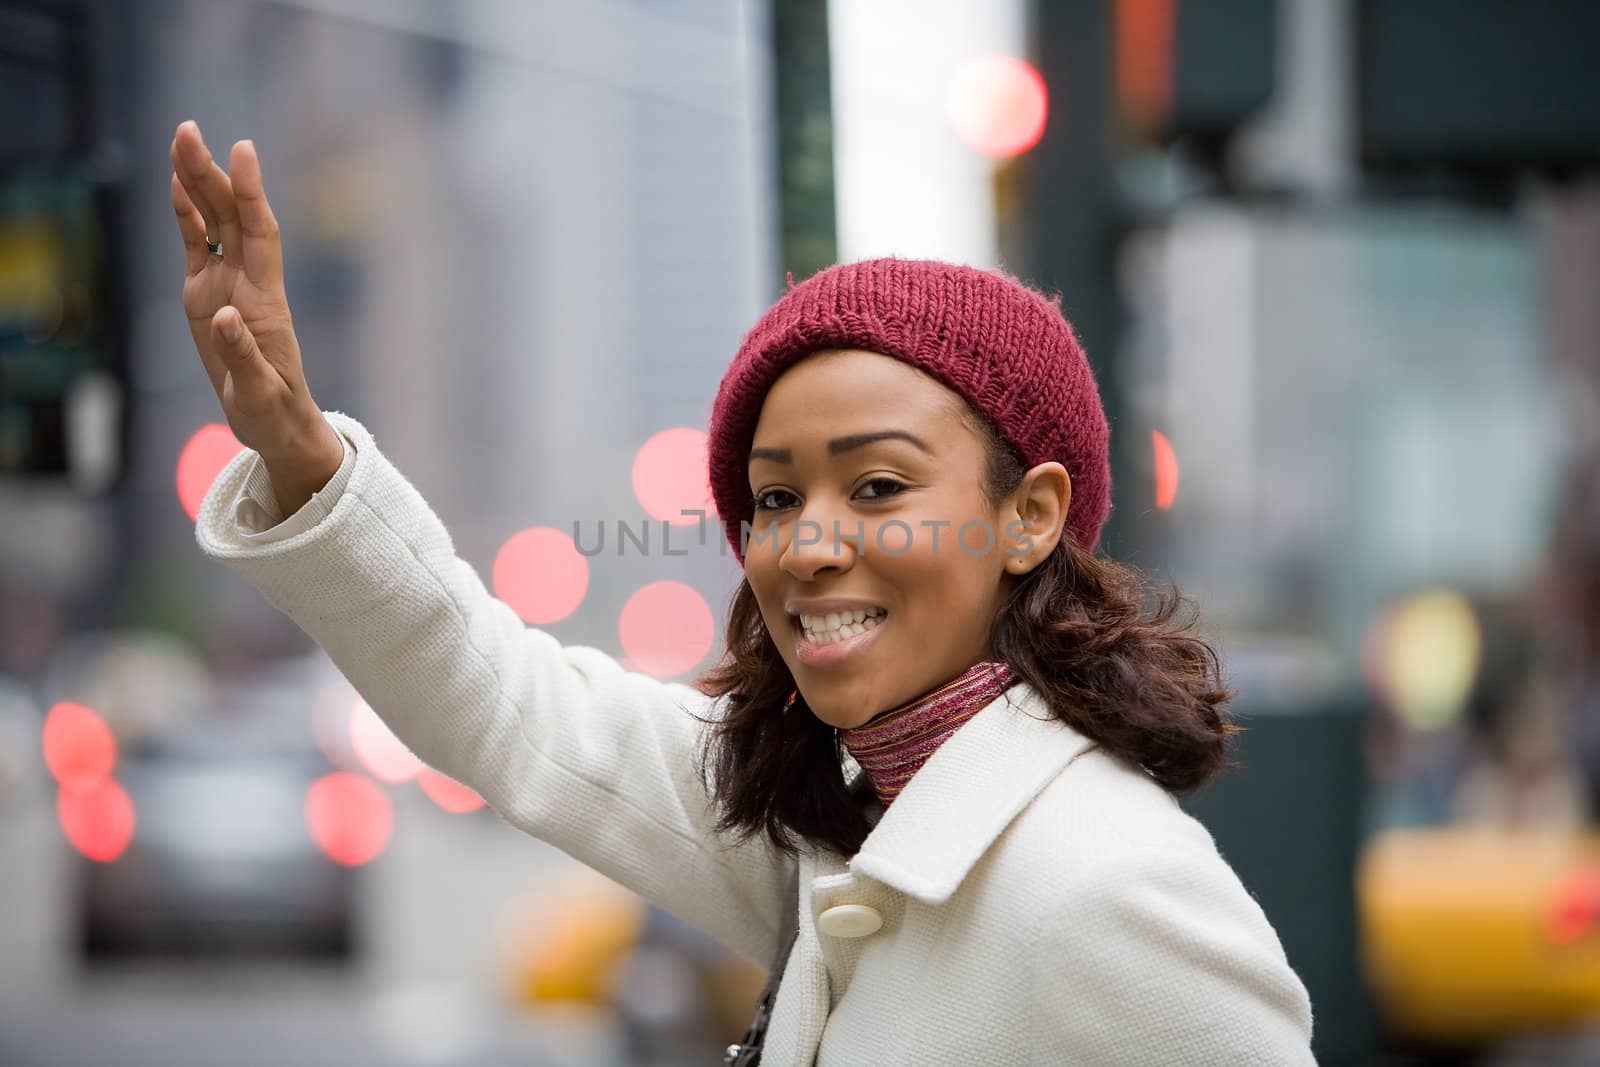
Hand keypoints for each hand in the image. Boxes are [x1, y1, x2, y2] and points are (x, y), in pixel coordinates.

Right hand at [169, 119, 340, 492]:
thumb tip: (221, 317)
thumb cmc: (273, 411)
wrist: (274, 423)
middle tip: (188, 130)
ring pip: (213, 223)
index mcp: (266, 301)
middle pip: (231, 216)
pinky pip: (197, 245)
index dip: (251, 193)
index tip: (243, 152)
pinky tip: (176, 184)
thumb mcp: (258, 392)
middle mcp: (249, 282)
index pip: (260, 233)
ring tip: (180, 139)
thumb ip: (241, 355)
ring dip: (197, 182)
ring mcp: (227, 285)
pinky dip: (187, 214)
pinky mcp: (206, 294)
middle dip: (212, 173)